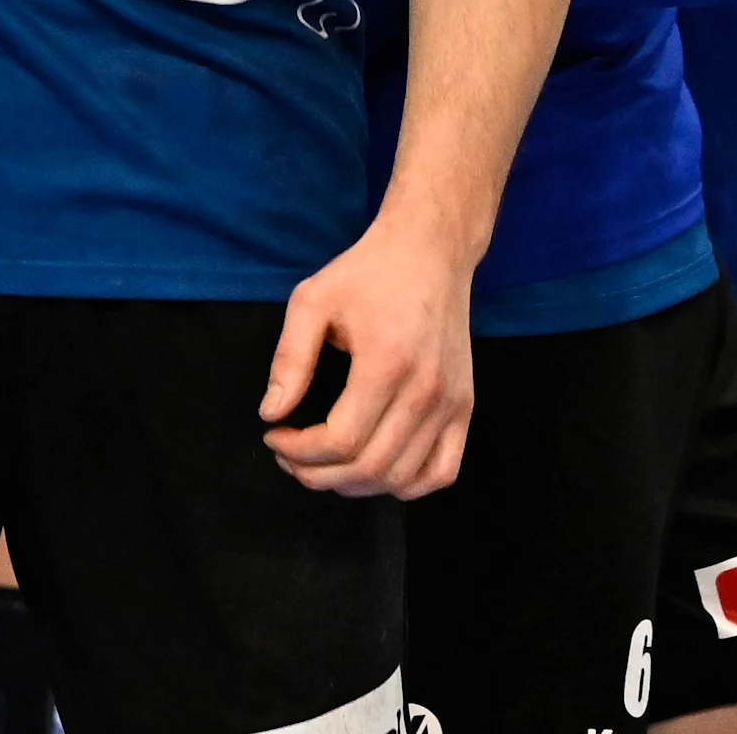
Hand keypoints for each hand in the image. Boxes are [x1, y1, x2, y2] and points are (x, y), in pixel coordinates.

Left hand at [260, 214, 474, 497]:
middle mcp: (425, 390)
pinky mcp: (465, 405)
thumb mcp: (313, 299)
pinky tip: (375, 468)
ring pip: (401, 478)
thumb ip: (289, 358)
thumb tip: (271, 414)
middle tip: (290, 455)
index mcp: (387, 362)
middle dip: (316, 474)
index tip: (274, 435)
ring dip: (354, 484)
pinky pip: (441, 472)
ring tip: (324, 463)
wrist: (431, 250)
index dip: (298, 451)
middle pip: (368, 468)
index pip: (340, 441)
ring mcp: (451, 402)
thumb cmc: (369, 272)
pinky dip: (406, 485)